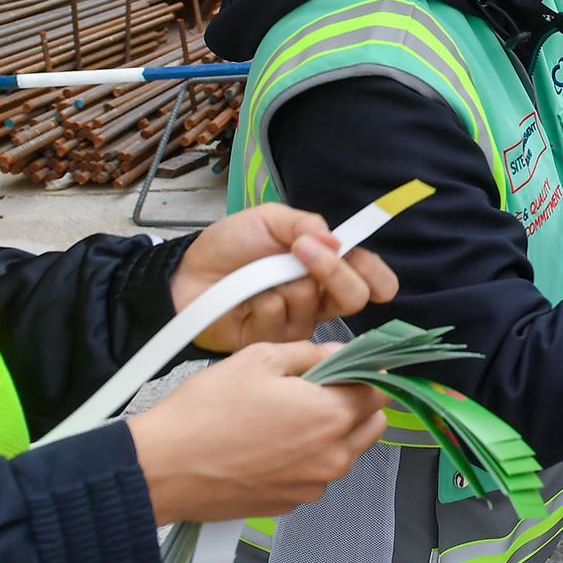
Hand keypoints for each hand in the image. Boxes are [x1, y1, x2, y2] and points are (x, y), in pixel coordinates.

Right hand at [128, 341, 390, 523]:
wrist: (161, 469)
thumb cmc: (205, 413)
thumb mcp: (258, 359)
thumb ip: (310, 354)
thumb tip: (338, 353)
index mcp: (331, 417)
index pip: (381, 391)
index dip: (367, 373)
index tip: (349, 365)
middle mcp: (332, 458)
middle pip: (372, 424)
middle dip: (355, 403)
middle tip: (317, 388)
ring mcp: (312, 486)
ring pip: (345, 451)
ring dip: (331, 432)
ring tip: (284, 416)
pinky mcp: (289, 504)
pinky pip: (315, 474)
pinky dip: (306, 458)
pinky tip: (268, 444)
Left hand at [174, 204, 398, 351]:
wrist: (186, 274)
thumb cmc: (229, 246)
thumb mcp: (268, 219)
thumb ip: (305, 224)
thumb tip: (338, 241)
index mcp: (326, 268)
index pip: (369, 277)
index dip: (376, 275)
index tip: (360, 261)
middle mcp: (319, 298)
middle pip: (354, 298)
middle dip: (332, 271)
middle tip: (301, 248)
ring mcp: (298, 322)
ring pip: (313, 304)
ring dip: (284, 282)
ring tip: (258, 275)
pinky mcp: (274, 343)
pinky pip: (281, 317)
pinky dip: (260, 301)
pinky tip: (245, 299)